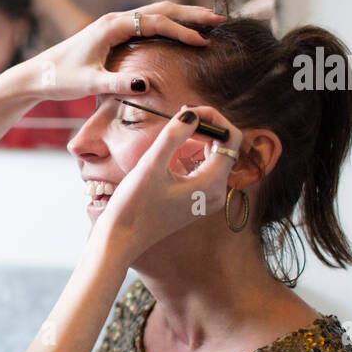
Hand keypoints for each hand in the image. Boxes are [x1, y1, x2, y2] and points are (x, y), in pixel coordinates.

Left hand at [14, 2, 226, 101]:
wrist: (36, 75)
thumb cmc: (60, 79)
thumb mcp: (89, 84)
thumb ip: (117, 85)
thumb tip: (146, 86)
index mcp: (111, 26)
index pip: (155, 22)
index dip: (181, 31)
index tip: (202, 41)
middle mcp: (114, 20)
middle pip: (161, 10)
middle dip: (191, 14)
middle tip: (219, 20)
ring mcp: (114, 25)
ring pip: (155, 13)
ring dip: (182, 16)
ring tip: (208, 22)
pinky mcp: (112, 34)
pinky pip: (147, 23)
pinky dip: (168, 24)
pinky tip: (181, 32)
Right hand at [92, 103, 242, 259]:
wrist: (121, 239)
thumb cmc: (134, 207)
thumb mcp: (151, 165)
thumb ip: (173, 136)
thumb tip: (191, 115)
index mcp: (212, 184)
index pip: (230, 139)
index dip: (214, 119)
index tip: (188, 112)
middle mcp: (216, 193)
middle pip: (225, 147)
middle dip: (207, 126)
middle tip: (180, 115)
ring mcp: (207, 199)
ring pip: (215, 158)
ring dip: (200, 139)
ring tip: (177, 126)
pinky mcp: (196, 201)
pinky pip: (204, 170)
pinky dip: (194, 154)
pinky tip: (174, 148)